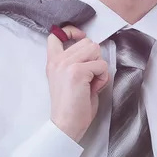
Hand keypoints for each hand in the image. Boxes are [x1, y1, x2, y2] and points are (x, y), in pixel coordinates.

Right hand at [46, 25, 108, 142]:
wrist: (66, 125)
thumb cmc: (72, 106)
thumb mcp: (68, 79)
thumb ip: (76, 62)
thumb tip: (93, 52)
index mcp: (53, 62)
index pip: (56, 35)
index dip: (71, 32)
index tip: (80, 38)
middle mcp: (57, 60)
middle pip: (87, 42)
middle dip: (95, 57)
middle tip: (90, 76)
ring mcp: (67, 65)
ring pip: (95, 49)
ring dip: (99, 66)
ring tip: (92, 82)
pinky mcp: (77, 72)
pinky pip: (101, 65)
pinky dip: (103, 77)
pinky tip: (94, 89)